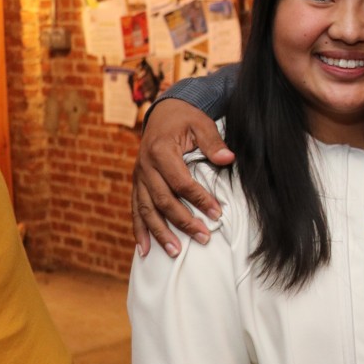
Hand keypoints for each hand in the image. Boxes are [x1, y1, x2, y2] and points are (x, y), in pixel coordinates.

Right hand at [131, 99, 234, 256]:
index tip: (217, 213)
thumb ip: (213, 142)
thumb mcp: (201, 123)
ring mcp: (138, 177)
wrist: (163, 112)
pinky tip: (145, 249)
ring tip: (175, 252)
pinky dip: (139, 230)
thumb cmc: (185, 119)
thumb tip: (228, 158)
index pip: (181, 182)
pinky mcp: (137, 184)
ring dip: (160, 233)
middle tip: (203, 238)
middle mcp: (145, 167)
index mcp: (161, 151)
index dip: (199, 199)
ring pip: (146, 210)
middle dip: (183, 222)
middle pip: (163, 200)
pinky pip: (135, 209)